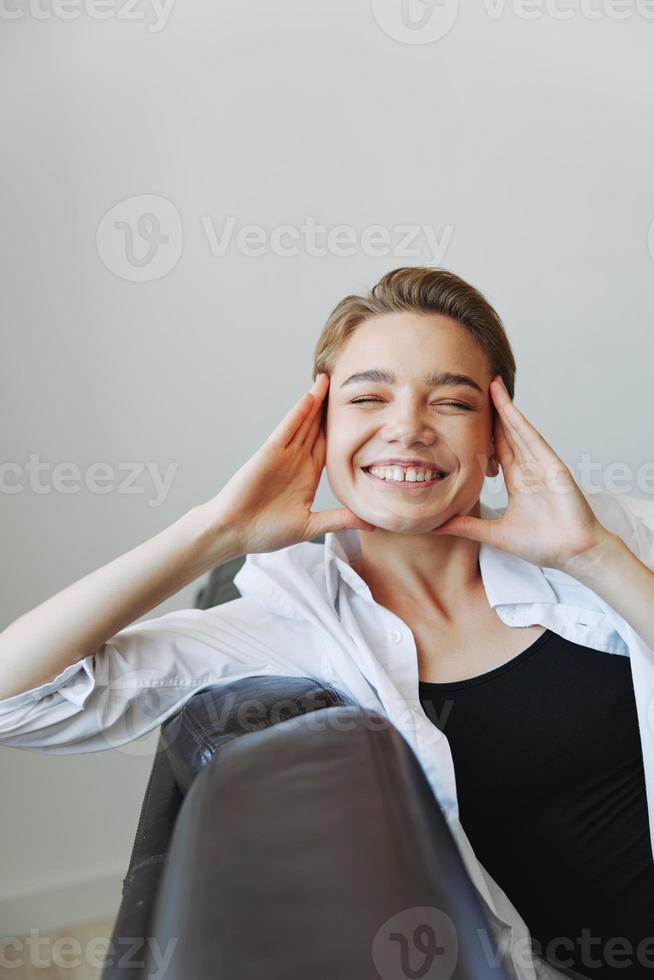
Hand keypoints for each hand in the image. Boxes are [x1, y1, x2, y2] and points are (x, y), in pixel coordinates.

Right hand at [200, 373, 374, 557]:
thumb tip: (372, 523)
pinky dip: (298, 413)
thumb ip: (340, 519)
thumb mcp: (311, 526)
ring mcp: (283, 455)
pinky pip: (287, 429)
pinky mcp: (269, 453)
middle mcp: (297, 461)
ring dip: (316, 401)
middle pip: (318, 428)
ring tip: (330, 379)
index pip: (330, 446)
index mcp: (308, 476)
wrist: (234, 532)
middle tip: (349, 385)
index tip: (361, 413)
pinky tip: (310, 397)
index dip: (343, 429)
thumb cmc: (266, 532)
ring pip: (304, 423)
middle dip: (331, 408)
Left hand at [431, 375, 608, 571]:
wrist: (573, 554)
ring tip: (490, 384)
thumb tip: (436, 526)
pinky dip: (518, 420)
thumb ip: (466, 526)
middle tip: (475, 390)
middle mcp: (529, 468)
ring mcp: (541, 464)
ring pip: (517, 429)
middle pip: (506, 434)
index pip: (496, 450)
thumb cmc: (543, 545)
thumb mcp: (495, 534)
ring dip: (504, 407)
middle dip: (492, 413)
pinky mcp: (552, 464)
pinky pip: (531, 437)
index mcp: (518, 482)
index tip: (464, 418)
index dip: (482, 433)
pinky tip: (505, 404)